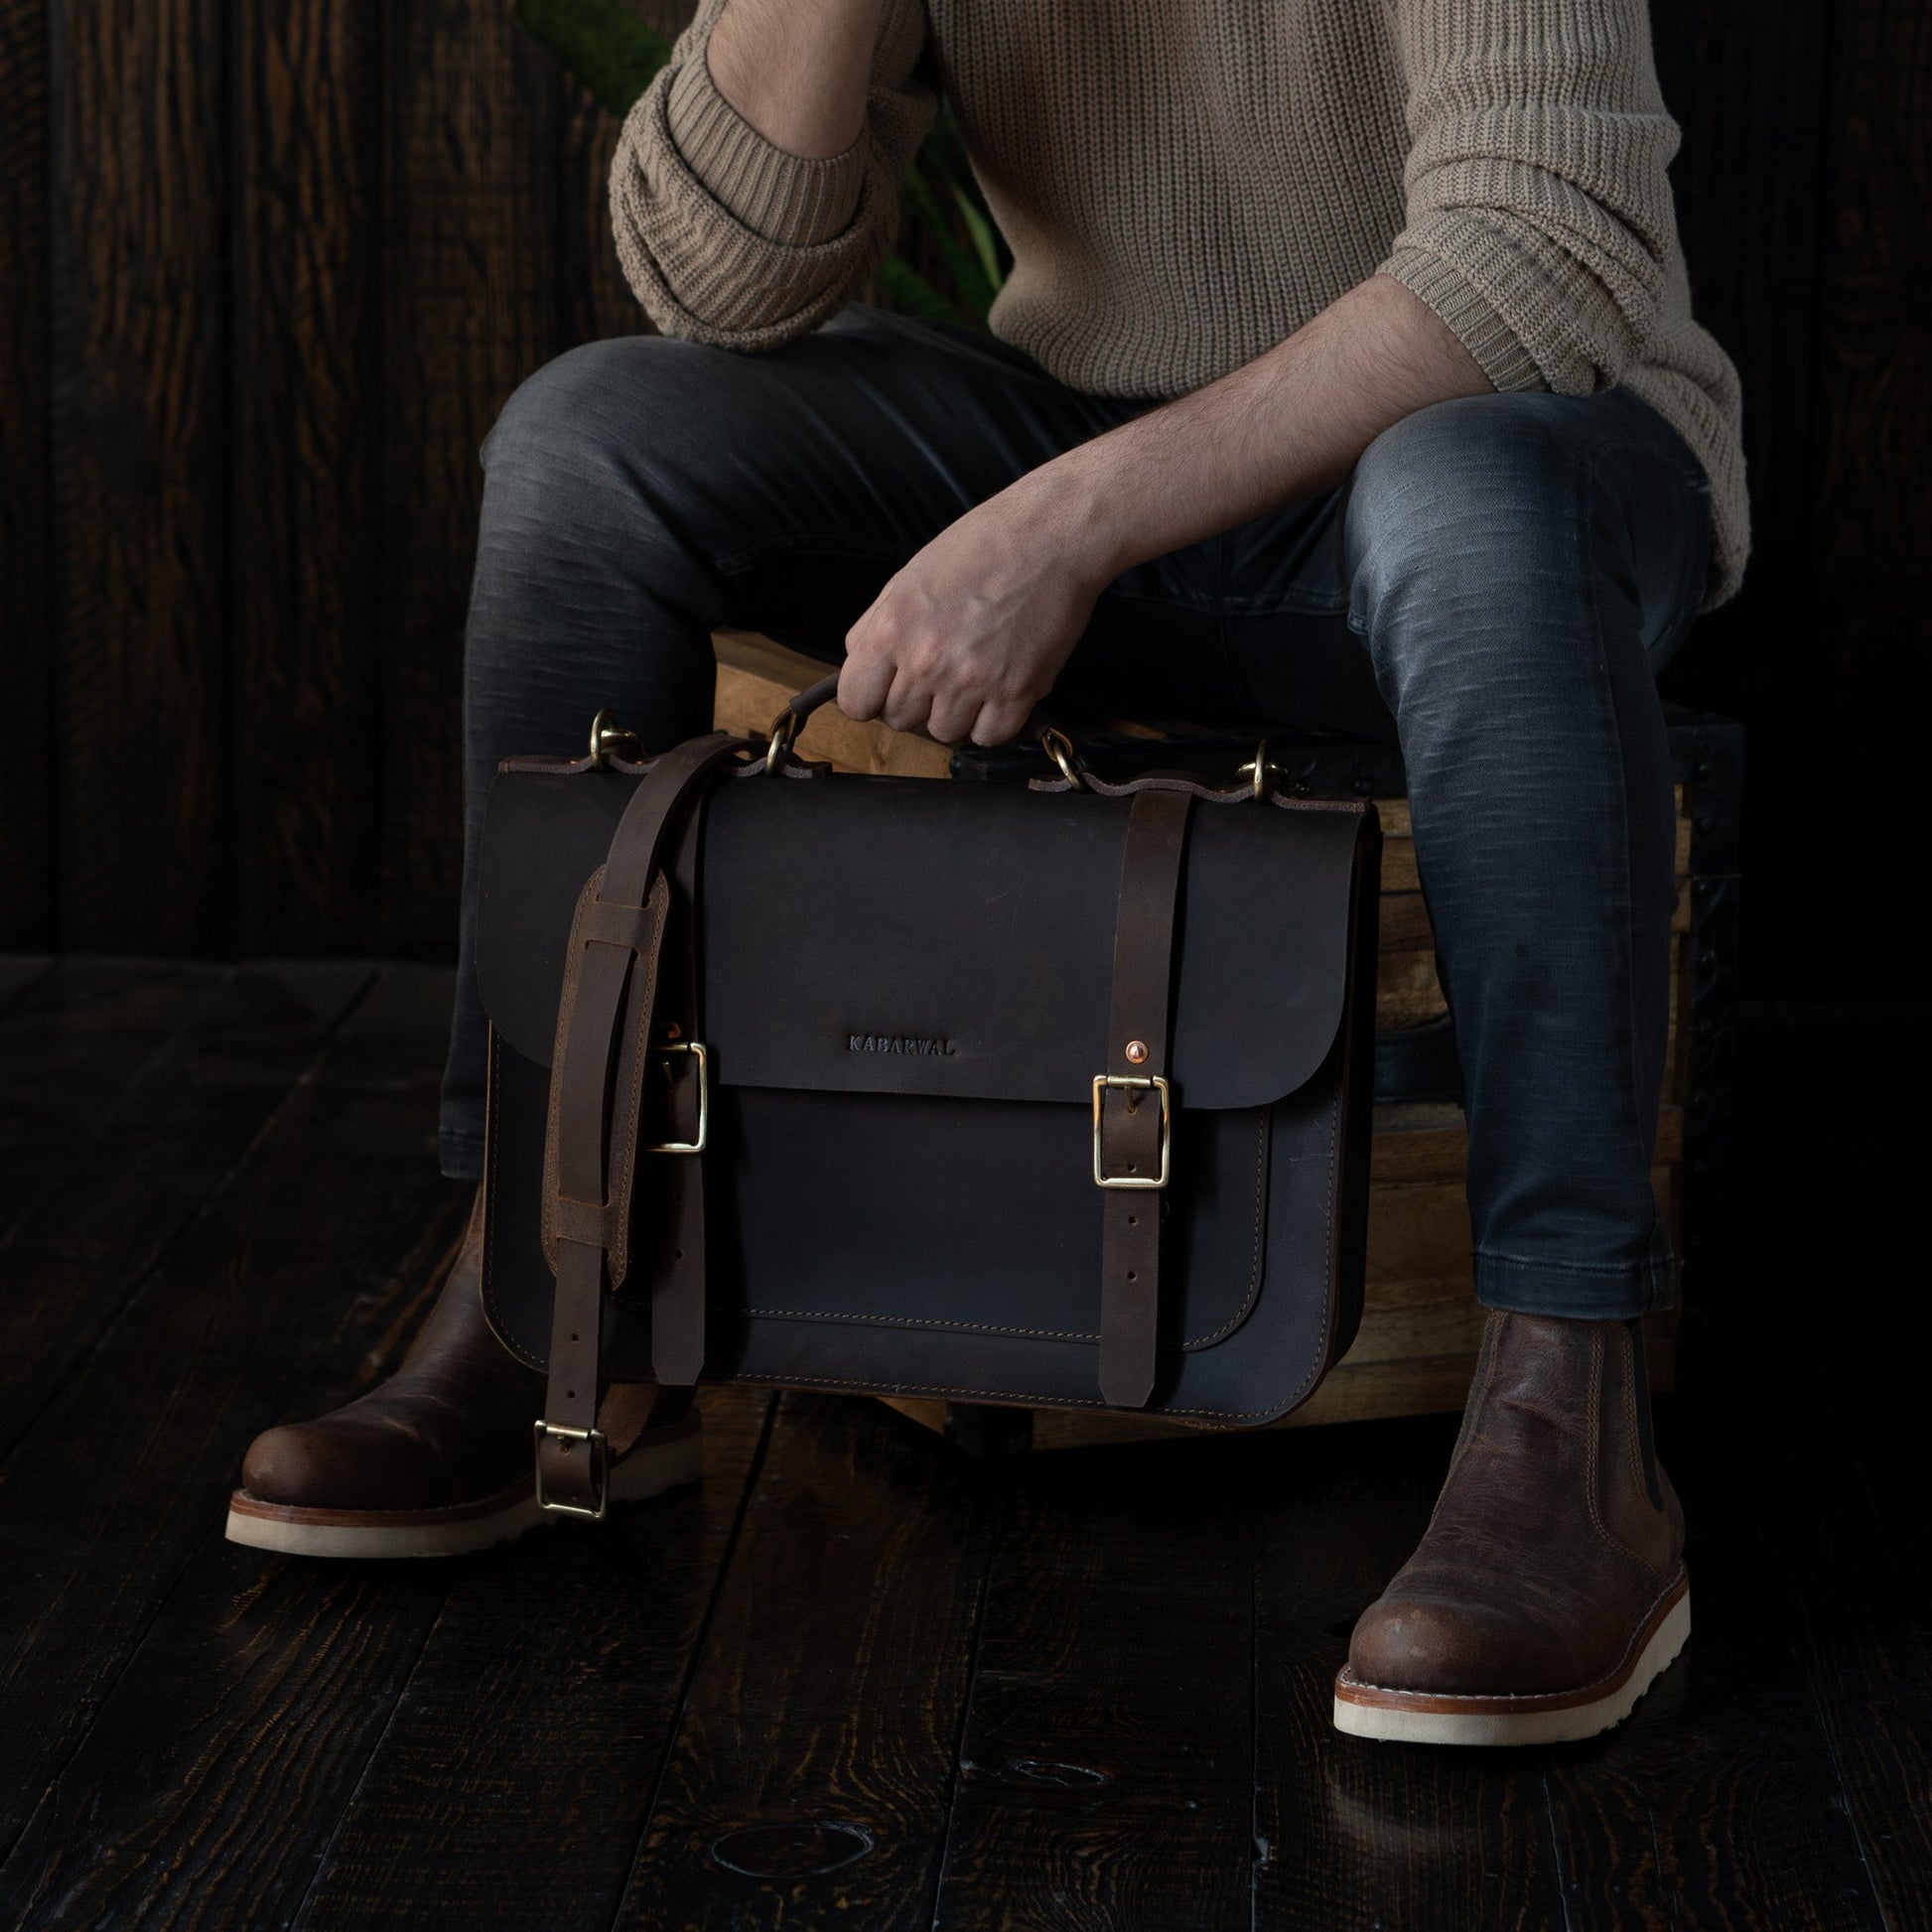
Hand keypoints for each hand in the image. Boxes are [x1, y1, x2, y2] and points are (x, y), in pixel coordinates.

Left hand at [837, 483, 1108, 744]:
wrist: (1048, 535)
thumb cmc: (979, 548)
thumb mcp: (907, 579)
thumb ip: (877, 629)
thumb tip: (862, 670)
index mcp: (891, 629)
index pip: (855, 702)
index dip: (872, 697)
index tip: (889, 686)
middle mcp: (926, 661)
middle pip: (899, 720)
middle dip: (917, 700)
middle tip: (943, 668)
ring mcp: (971, 680)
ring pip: (944, 732)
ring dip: (957, 711)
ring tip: (975, 673)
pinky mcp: (1016, 691)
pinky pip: (989, 736)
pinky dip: (994, 720)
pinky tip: (1000, 688)